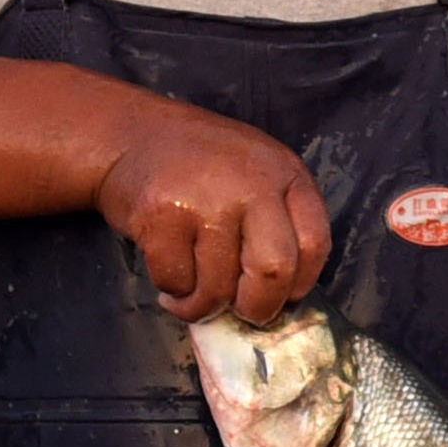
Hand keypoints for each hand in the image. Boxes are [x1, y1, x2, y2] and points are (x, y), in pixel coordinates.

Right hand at [93, 98, 329, 321]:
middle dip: (257, 307)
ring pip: (218, 285)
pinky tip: (171, 280)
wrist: (133, 134)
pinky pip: (176, 279)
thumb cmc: (204, 166)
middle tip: (239, 312)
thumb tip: (280, 298)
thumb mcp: (259, 175)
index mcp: (287, 175)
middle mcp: (252, 185)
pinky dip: (173, 292)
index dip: (300, 284)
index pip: (314, 245)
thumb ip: (277, 222)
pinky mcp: (162, 214)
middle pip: (273, 271)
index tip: (281, 296)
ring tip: (194, 296)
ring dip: (204, 305)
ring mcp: (207, 199)